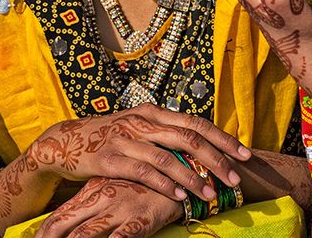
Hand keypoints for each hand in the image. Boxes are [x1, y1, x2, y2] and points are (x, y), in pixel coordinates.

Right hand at [26, 103, 249, 202]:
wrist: (66, 142)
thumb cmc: (109, 138)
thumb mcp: (138, 128)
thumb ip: (165, 133)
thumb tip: (201, 144)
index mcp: (153, 113)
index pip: (195, 123)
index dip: (223, 138)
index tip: (245, 154)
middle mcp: (142, 122)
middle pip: (188, 138)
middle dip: (216, 160)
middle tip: (236, 179)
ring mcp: (125, 139)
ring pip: (168, 158)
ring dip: (193, 178)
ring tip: (211, 195)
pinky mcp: (110, 159)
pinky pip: (143, 172)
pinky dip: (164, 184)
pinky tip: (180, 197)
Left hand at [35, 177, 181, 237]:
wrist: (177, 170)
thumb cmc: (142, 180)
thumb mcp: (112, 184)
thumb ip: (92, 199)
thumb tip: (72, 216)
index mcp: (92, 191)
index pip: (58, 215)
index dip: (42, 232)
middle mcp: (101, 200)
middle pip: (64, 225)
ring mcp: (118, 209)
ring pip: (86, 234)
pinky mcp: (138, 219)